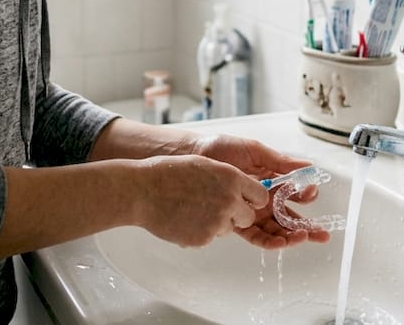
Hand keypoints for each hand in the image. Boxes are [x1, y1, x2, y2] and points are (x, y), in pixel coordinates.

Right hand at [133, 154, 269, 247]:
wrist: (142, 191)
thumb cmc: (168, 174)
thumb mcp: (205, 165)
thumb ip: (228, 178)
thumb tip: (244, 188)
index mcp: (231, 178)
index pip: (260, 196)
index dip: (252, 199)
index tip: (246, 200)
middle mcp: (229, 200)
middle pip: (249, 216)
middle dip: (237, 214)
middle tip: (216, 206)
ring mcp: (217, 221)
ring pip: (229, 228)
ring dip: (218, 222)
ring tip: (193, 208)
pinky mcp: (204, 238)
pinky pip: (211, 237)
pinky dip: (201, 231)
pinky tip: (185, 218)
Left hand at [188, 135, 333, 248]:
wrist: (194, 155)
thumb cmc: (222, 148)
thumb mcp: (255, 151)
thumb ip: (280, 162)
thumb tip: (308, 166)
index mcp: (272, 180)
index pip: (295, 193)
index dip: (306, 195)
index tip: (311, 193)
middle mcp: (265, 199)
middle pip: (290, 217)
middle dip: (308, 226)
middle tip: (322, 233)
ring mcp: (252, 211)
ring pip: (277, 229)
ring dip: (292, 236)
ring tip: (303, 238)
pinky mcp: (238, 221)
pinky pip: (257, 236)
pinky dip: (270, 241)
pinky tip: (281, 242)